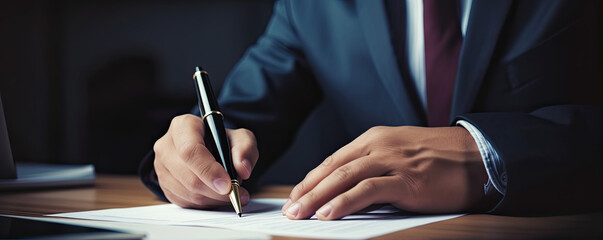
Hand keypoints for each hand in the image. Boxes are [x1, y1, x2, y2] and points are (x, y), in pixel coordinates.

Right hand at [153, 114, 258, 208]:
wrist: (210, 150)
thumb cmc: (222, 142)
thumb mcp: (241, 137)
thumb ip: (245, 148)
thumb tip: (242, 168)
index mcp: (183, 126)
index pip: (190, 151)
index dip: (209, 170)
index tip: (228, 184)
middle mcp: (166, 145)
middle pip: (190, 177)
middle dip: (216, 191)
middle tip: (237, 193)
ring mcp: (161, 167)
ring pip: (188, 193)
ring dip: (214, 198)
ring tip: (231, 193)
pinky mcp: (164, 185)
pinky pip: (186, 202)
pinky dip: (206, 203)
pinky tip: (217, 195)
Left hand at [282, 126, 486, 219]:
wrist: (480, 156)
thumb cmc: (441, 158)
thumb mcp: (400, 154)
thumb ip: (374, 166)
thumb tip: (347, 188)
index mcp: (375, 139)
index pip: (333, 160)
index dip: (311, 179)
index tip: (295, 195)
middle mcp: (379, 145)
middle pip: (332, 168)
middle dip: (307, 190)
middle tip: (289, 209)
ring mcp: (392, 161)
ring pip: (344, 177)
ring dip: (318, 197)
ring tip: (300, 214)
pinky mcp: (406, 180)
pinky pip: (367, 191)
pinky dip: (344, 202)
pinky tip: (329, 213)